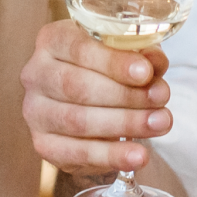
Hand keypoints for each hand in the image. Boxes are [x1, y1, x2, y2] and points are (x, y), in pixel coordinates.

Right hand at [19, 20, 171, 175]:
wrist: (92, 105)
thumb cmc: (109, 72)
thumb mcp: (128, 55)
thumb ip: (143, 56)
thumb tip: (155, 62)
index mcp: (52, 40)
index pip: (78, 48)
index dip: (113, 62)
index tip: (145, 72)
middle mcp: (36, 74)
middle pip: (77, 86)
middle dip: (125, 95)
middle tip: (161, 98)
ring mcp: (35, 111)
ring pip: (78, 121)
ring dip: (124, 124)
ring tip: (160, 123)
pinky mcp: (43, 144)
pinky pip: (76, 153)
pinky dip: (111, 156)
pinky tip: (137, 155)